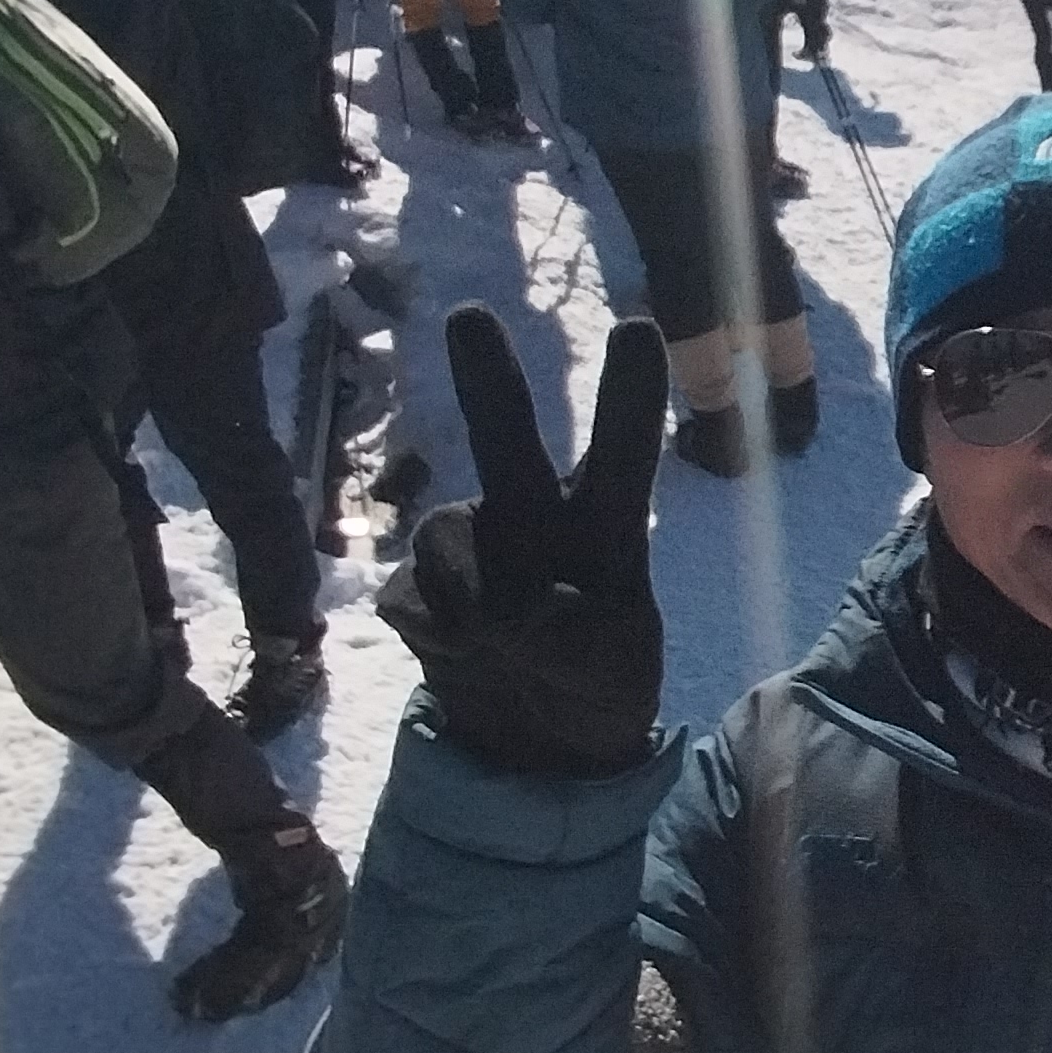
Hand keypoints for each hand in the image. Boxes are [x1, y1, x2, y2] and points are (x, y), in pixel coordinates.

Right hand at [378, 306, 668, 776]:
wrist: (532, 736)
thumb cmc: (599, 676)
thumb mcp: (622, 671)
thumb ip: (586, 640)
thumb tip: (515, 618)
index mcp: (604, 521)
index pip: (622, 455)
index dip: (627, 394)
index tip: (637, 327)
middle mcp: (532, 511)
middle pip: (508, 437)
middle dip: (488, 378)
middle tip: (468, 315)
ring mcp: (469, 545)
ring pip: (448, 538)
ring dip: (473, 600)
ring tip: (509, 649)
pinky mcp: (415, 587)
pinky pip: (414, 599)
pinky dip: (439, 636)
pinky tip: (463, 657)